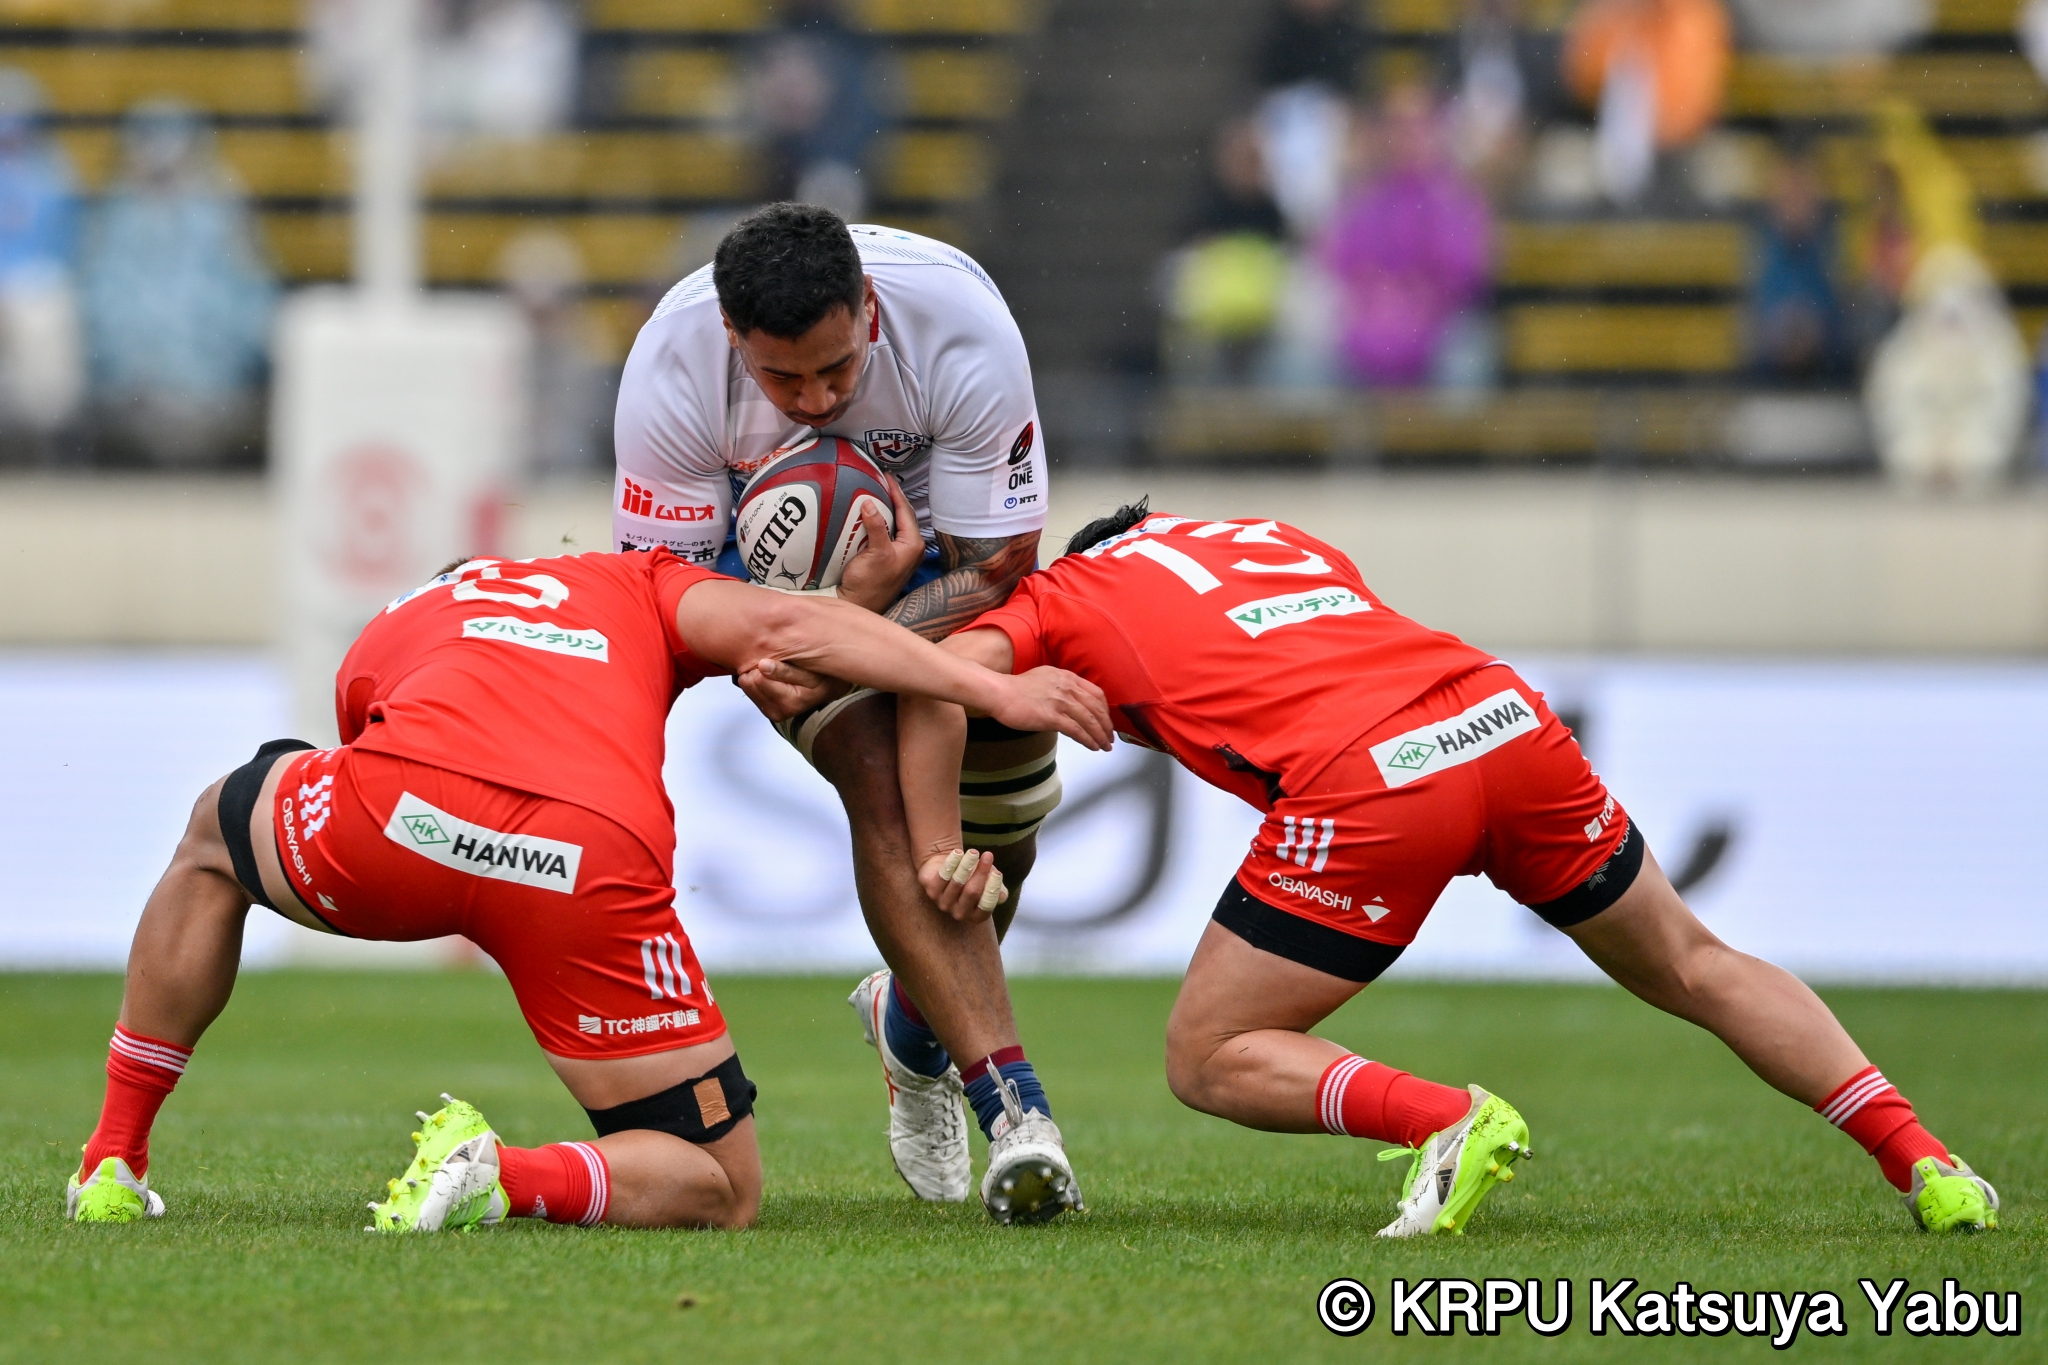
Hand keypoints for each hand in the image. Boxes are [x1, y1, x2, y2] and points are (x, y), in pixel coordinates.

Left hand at [734, 658, 844, 720]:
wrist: (829, 688)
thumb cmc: (822, 677)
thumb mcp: (810, 672)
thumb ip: (785, 670)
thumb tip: (762, 665)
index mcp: (788, 702)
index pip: (758, 679)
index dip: (763, 663)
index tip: (777, 658)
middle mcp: (778, 711)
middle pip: (748, 682)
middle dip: (758, 669)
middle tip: (777, 664)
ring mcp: (771, 712)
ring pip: (745, 685)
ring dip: (757, 674)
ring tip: (776, 670)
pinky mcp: (767, 710)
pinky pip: (749, 689)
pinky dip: (758, 680)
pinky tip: (773, 678)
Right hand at [835, 474, 924, 611]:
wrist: (858, 606)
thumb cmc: (870, 585)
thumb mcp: (876, 554)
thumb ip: (876, 527)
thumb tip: (870, 503)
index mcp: (913, 545)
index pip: (906, 510)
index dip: (895, 492)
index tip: (885, 476)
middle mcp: (909, 548)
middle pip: (901, 515)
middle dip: (891, 497)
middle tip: (878, 480)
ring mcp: (898, 553)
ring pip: (893, 523)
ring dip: (883, 508)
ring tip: (872, 492)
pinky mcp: (886, 557)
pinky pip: (883, 532)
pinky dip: (876, 521)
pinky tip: (865, 514)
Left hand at [918, 847, 1006, 922]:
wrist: (949, 866)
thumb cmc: (973, 876)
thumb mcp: (987, 882)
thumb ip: (997, 889)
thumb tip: (1002, 896)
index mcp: (976, 916)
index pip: (986, 906)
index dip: (992, 889)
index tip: (997, 872)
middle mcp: (959, 913)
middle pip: (972, 892)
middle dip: (981, 872)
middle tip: (988, 855)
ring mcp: (943, 903)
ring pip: (957, 882)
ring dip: (967, 864)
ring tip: (973, 852)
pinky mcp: (930, 891)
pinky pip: (943, 875)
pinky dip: (952, 863)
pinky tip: (958, 852)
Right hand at [985, 666, 1113, 750]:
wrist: (1000, 693)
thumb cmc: (1016, 688)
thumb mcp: (1044, 677)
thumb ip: (1060, 685)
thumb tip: (1069, 700)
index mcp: (1067, 677)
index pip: (1096, 693)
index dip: (1105, 709)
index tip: (1106, 720)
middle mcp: (1068, 688)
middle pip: (1097, 708)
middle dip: (1107, 726)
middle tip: (1110, 737)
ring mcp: (1061, 702)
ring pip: (1090, 721)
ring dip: (1100, 736)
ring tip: (1104, 746)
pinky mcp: (1053, 717)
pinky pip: (1078, 731)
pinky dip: (1088, 740)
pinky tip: (1092, 746)